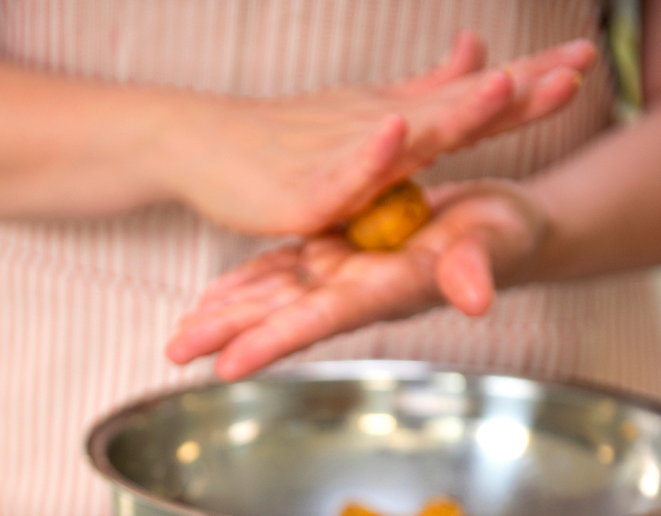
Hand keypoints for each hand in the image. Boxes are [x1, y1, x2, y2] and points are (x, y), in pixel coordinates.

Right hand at [164, 33, 594, 235]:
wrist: (201, 142)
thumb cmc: (282, 136)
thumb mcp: (364, 114)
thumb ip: (426, 91)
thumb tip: (478, 51)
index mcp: (398, 123)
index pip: (473, 101)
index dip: (529, 81)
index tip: (585, 61)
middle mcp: (379, 132)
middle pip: (458, 111)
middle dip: (519, 91)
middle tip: (578, 67)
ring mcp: (344, 158)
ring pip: (409, 135)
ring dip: (457, 110)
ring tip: (504, 88)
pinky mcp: (307, 193)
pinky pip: (344, 174)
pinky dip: (371, 153)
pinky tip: (396, 132)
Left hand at [166, 180, 547, 377]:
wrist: (499, 230)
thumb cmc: (506, 236)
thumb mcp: (498, 240)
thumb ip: (478, 267)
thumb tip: (477, 300)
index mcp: (384, 290)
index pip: (319, 320)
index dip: (273, 341)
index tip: (227, 366)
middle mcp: (354, 290)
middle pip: (280, 315)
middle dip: (227, 333)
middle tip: (174, 352)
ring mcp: (342, 272)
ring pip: (272, 294)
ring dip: (226, 313)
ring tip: (179, 333)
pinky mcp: (339, 250)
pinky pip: (283, 269)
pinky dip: (247, 282)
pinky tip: (214, 294)